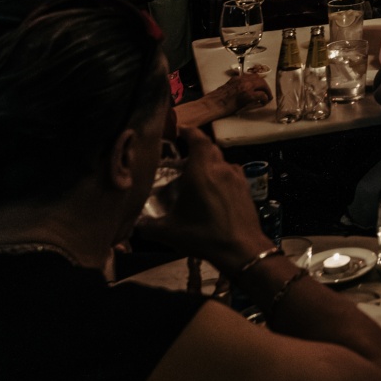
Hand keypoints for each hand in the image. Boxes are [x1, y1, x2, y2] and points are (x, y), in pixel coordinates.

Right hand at [140, 127, 271, 269]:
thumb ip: (147, 226)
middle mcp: (221, 169)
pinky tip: (214, 189)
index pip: (198, 140)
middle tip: (183, 157)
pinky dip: (221, 174)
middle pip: (210, 148)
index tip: (180, 130)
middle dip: (196, 148)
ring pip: (222, 161)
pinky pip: (232, 173)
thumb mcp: (169, 232)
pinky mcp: (246, 188)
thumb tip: (133, 226)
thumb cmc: (204, 237)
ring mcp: (237, 178)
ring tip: (197, 174)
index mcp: (202, 172)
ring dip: (210, 162)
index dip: (189, 132)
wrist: (242, 249)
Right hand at [198, 67, 269, 119]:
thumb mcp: (227, 88)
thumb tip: (244, 92)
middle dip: (265, 86)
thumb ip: (237, 87)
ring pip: (262, 84)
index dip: (258, 81)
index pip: (251, 76)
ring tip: (267, 97)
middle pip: (259, 79)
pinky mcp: (248, 95)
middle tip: (267, 92)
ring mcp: (245, 87)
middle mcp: (242, 80)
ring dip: (267, 91)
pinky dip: (264, 98)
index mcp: (236, 78)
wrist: (212, 105)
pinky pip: (261, 95)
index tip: (261, 86)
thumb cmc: (217, 100)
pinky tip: (263, 102)